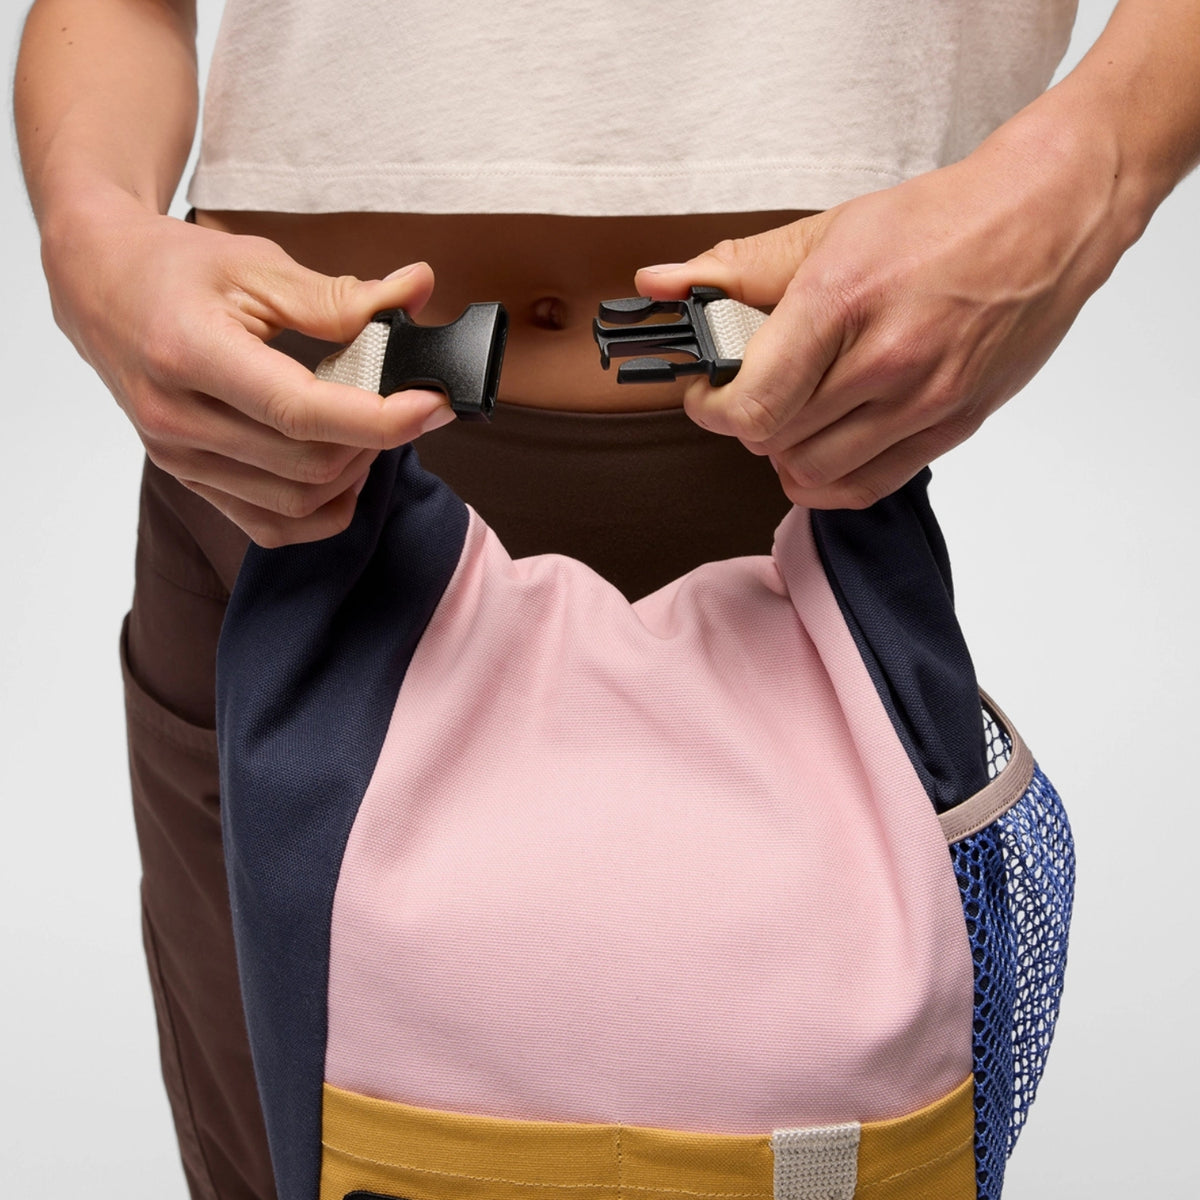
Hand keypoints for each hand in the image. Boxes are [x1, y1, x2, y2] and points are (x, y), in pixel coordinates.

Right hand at [40, 192, 453, 544]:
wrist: (100, 285)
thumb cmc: (173, 268)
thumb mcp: (255, 264)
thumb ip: (338, 295)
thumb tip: (415, 293)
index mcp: (188, 354)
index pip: (301, 412)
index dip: (380, 417)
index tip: (432, 404)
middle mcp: (176, 419)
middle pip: (307, 464)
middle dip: (374, 439)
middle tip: (402, 401)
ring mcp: (178, 458)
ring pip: (295, 504)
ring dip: (352, 472)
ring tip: (368, 426)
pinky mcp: (188, 479)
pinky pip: (270, 527)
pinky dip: (321, 510)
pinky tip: (342, 470)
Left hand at [635, 110, 1131, 508]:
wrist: (1043, 220)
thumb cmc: (937, 222)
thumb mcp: (829, 231)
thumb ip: (737, 267)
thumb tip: (658, 284)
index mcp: (842, 302)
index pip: (751, 404)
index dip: (711, 407)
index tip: (708, 391)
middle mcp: (886, 361)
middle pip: (774, 441)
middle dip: (747, 420)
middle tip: (754, 390)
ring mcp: (924, 401)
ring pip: (813, 473)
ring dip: (786, 451)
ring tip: (793, 414)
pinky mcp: (952, 427)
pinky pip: (866, 488)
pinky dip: (828, 480)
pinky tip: (823, 447)